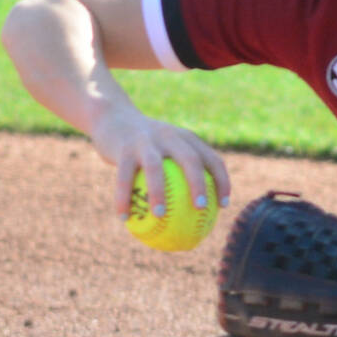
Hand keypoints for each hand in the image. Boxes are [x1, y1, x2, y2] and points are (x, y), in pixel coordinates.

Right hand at [87, 102, 231, 219]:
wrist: (113, 118)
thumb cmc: (145, 145)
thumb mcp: (166, 150)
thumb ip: (181, 173)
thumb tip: (195, 216)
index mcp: (185, 139)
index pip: (211, 158)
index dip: (222, 180)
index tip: (223, 205)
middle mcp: (169, 136)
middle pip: (190, 159)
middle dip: (199, 184)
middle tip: (201, 209)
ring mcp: (146, 140)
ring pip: (155, 167)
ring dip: (158, 192)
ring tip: (160, 215)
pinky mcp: (124, 147)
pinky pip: (124, 177)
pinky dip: (123, 198)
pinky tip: (124, 218)